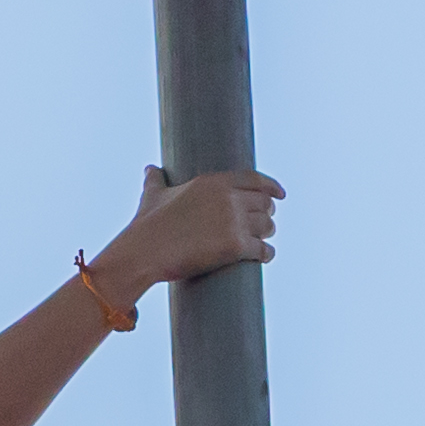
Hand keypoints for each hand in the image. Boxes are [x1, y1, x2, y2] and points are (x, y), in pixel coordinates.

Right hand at [92, 165, 280, 309]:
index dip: (271, 187)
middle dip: (266, 214)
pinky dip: (266, 253)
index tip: (280, 194)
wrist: (144, 252)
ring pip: (266, 226)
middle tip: (264, 223)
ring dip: (267, 234)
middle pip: (264, 204)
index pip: (254, 179)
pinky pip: (263, 249)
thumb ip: (155, 180)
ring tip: (262, 240)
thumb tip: (150, 169)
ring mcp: (233, 222)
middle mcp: (228, 198)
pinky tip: (265, 256)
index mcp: (213, 182)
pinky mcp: (235, 246)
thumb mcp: (153, 195)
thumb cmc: (147, 225)